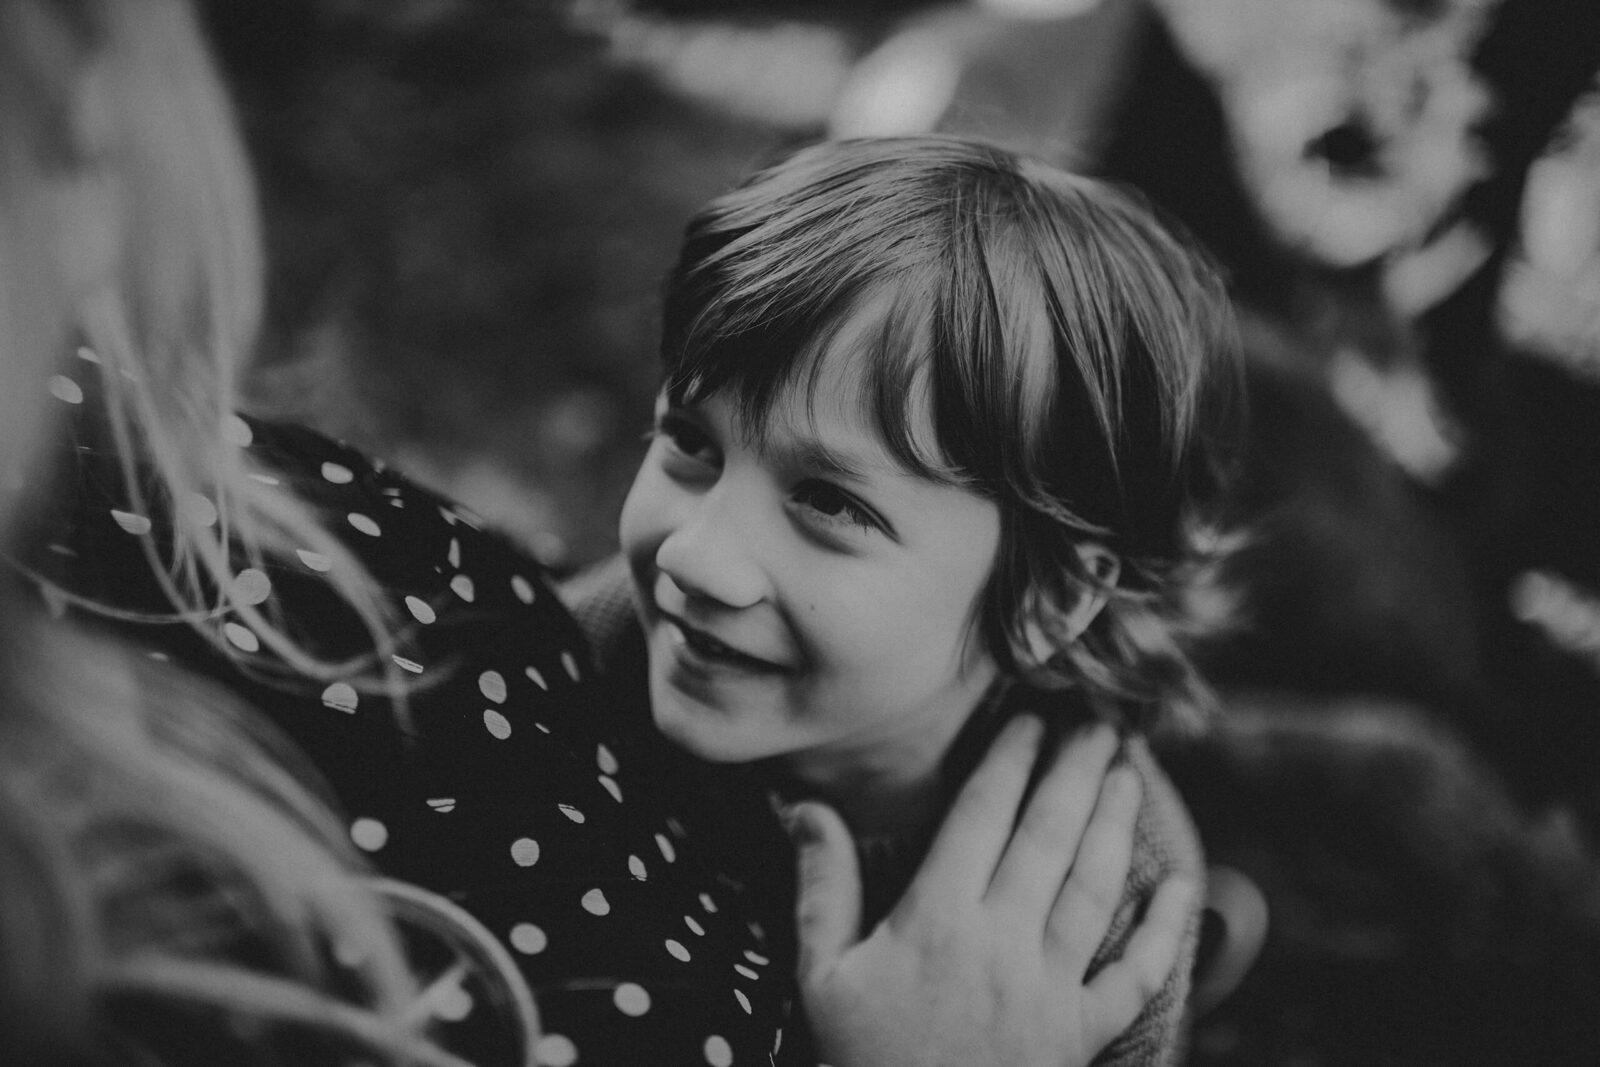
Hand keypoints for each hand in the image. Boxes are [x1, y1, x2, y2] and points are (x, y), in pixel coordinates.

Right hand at [789, 716, 1194, 1066]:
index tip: (1028, 716)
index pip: (982, 815)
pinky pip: (1133, 976)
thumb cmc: (861, 1063)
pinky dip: (1163, 931)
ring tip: (1127, 770)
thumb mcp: (819, 977)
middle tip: (1098, 717)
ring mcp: (1049, 989)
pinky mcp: (1080, 1035)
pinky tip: (1183, 888)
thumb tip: (804, 807)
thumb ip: (820, 887)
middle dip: (1076, 769)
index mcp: (937, 920)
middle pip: (1049, 835)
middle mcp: (1002, 942)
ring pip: (1094, 887)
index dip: (1008, 759)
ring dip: (1115, 823)